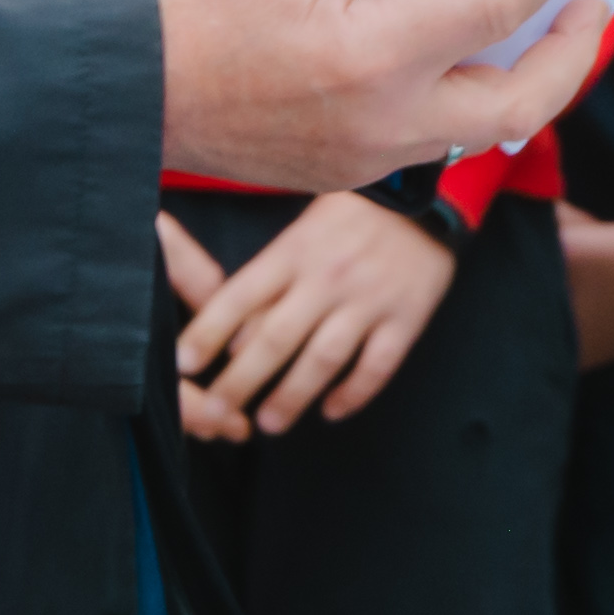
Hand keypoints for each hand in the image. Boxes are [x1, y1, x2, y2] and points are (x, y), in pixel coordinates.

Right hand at [157, 0, 613, 190]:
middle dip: (575, 54)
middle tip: (594, 2)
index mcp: (370, 57)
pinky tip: (476, 54)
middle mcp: (384, 122)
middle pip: (523, 104)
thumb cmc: (195, 2)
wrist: (132, 93)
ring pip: (484, 130)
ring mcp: (369, 160)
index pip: (495, 8)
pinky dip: (473, 97)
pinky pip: (437, 139)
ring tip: (549, 26)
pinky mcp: (353, 175)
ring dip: (530, 81)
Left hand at [159, 196, 456, 440]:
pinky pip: (377, 365)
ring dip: (292, 395)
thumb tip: (235, 332)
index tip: (183, 364)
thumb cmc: (355, 212)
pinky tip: (333, 411)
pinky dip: (354, 393)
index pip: (240, 296)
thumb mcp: (303, 226)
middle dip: (240, 380)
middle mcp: (327, 277)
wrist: (430, 193)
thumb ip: (272, 274)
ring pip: (322, 359)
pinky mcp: (406, 317)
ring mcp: (368, 300)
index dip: (208, 333)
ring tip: (269, 421)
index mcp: (295, 250)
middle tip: (217, 410)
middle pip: (275, 338)